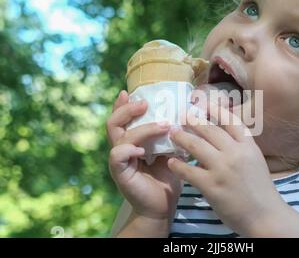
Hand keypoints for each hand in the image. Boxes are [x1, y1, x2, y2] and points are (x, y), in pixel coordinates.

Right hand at [107, 90, 181, 220]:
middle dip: (127, 109)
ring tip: (164, 126)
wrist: (162, 206)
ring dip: (143, 128)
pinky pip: (118, 155)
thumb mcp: (171, 151)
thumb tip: (184, 114)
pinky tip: (143, 151)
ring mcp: (120, 160)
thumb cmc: (167, 177)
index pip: (123, 118)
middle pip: (114, 122)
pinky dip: (129, 149)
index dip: (124, 104)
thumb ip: (170, 135)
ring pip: (121, 135)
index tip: (132, 91)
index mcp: (132, 141)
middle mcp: (123, 147)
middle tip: (145, 103)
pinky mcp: (120, 173)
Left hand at [167, 102, 284, 235]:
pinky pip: (189, 171)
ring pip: (196, 146)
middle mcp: (235, 153)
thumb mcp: (255, 161)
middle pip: (210, 130)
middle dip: (193, 120)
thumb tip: (222, 136)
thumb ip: (240, 148)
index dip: (215, 110)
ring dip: (182, 137)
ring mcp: (222, 169)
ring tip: (172, 133)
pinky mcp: (211, 186)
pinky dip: (178, 165)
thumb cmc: (261, 190)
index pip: (231, 121)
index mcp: (248, 146)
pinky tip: (172, 162)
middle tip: (181, 115)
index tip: (203, 103)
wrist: (266, 216)